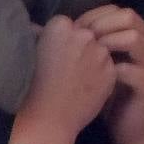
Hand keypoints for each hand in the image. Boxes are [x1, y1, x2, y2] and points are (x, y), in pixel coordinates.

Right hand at [8, 15, 114, 143]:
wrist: (48, 119)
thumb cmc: (32, 87)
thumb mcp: (32, 54)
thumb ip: (42, 36)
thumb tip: (38, 27)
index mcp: (61, 26)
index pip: (68, 24)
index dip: (64, 39)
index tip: (57, 53)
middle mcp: (84, 35)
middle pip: (87, 34)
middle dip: (81, 46)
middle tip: (70, 65)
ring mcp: (100, 53)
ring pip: (101, 49)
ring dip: (94, 59)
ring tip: (79, 78)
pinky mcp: (111, 71)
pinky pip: (109, 67)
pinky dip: (102, 74)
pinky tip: (89, 87)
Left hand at [75, 5, 143, 143]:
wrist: (126, 129)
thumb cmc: (109, 94)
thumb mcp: (101, 63)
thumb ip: (93, 42)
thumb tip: (60, 23)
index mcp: (143, 38)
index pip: (123, 12)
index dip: (98, 15)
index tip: (76, 27)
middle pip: (131, 18)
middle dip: (102, 25)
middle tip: (82, 38)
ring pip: (134, 39)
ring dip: (107, 42)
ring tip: (89, 52)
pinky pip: (132, 70)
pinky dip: (111, 70)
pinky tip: (95, 75)